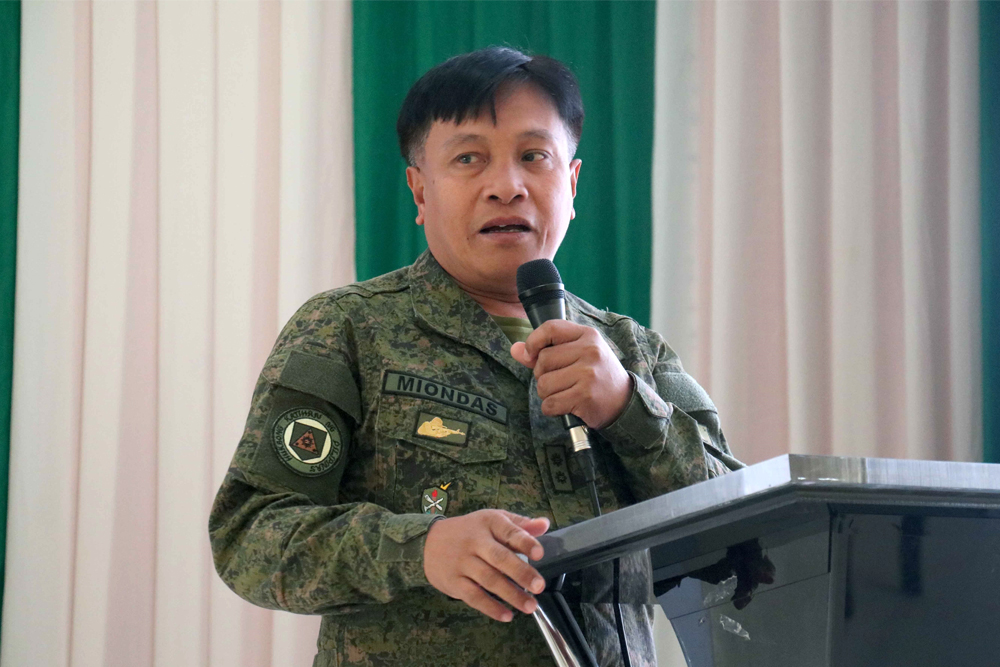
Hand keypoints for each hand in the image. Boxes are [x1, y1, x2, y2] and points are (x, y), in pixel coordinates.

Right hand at [423, 509, 548, 621]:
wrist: (428, 542)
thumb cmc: (470, 531)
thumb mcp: (493, 520)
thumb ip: (520, 524)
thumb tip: (545, 524)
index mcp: (488, 523)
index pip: (508, 531)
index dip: (525, 542)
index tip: (539, 554)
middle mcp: (474, 541)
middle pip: (499, 558)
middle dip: (521, 573)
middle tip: (539, 586)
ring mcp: (462, 562)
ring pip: (488, 580)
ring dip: (511, 594)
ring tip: (530, 606)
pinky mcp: (453, 581)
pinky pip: (473, 596)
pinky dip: (490, 607)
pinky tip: (507, 615)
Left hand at [510, 320, 632, 428]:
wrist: (623, 401)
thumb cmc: (596, 374)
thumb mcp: (577, 354)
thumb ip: (545, 350)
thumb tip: (515, 349)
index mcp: (587, 335)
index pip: (551, 328)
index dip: (534, 341)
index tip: (531, 354)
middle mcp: (590, 351)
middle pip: (543, 360)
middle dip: (542, 374)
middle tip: (560, 380)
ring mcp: (588, 374)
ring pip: (543, 384)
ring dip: (547, 394)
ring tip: (565, 393)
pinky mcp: (585, 396)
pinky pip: (550, 404)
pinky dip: (552, 409)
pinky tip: (566, 405)